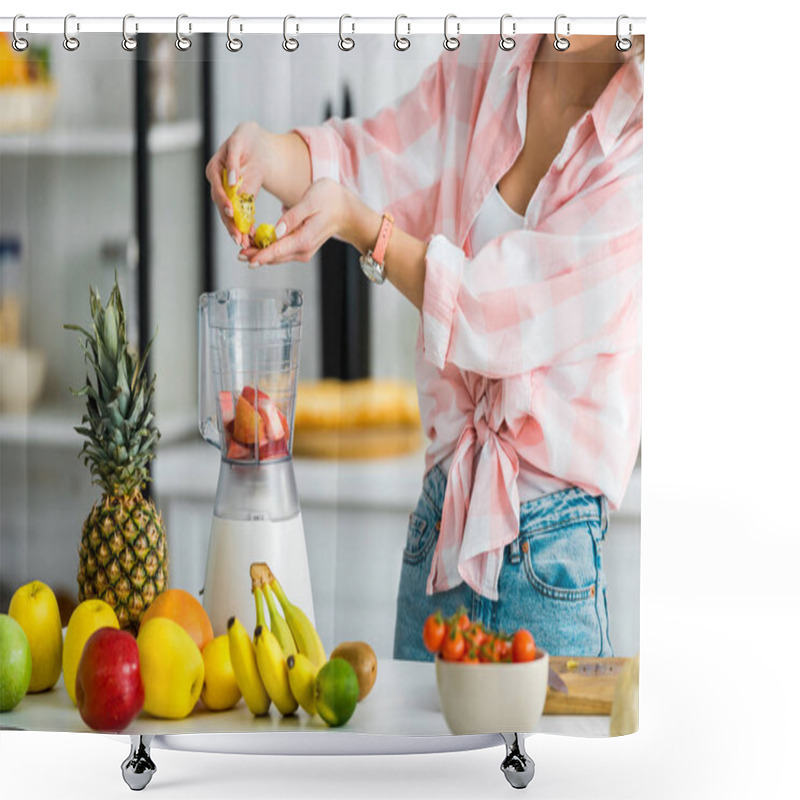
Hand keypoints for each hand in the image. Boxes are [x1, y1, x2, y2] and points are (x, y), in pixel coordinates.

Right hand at [205, 121, 270, 247]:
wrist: (256, 144)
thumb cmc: (246, 139)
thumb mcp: (239, 144)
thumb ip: (233, 162)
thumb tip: (231, 181)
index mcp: (214, 169)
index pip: (217, 188)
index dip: (224, 201)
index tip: (232, 211)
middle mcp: (217, 183)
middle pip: (221, 206)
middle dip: (230, 223)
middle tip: (238, 237)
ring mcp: (226, 193)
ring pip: (228, 214)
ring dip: (235, 229)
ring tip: (243, 243)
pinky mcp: (236, 199)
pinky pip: (238, 214)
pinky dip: (243, 226)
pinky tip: (248, 238)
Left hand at [240, 178, 367, 267]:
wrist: (347, 211)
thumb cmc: (331, 200)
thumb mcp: (310, 201)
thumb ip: (292, 217)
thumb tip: (276, 231)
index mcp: (304, 239)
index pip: (278, 250)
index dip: (260, 254)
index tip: (246, 258)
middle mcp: (303, 250)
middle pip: (275, 256)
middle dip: (256, 255)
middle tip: (239, 252)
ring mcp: (302, 251)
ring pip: (277, 256)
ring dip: (261, 253)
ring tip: (244, 248)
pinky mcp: (301, 248)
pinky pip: (282, 251)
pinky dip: (270, 248)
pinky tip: (258, 243)